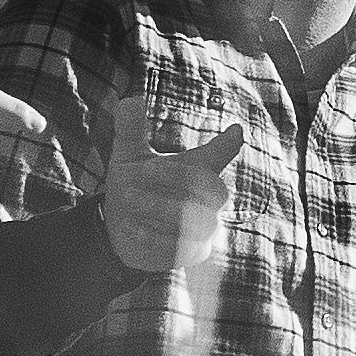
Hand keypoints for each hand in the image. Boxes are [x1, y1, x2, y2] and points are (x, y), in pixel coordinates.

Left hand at [92, 117, 241, 273]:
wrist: (119, 230)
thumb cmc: (133, 186)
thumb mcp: (127, 157)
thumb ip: (130, 131)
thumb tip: (129, 101)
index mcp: (197, 169)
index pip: (219, 155)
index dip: (229, 144)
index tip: (235, 131)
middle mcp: (207, 199)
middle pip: (215, 189)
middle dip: (179, 178)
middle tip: (142, 170)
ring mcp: (203, 228)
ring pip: (199, 222)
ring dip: (160, 208)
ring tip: (129, 200)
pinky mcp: (191, 254)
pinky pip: (182, 248)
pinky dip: (153, 235)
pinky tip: (131, 226)